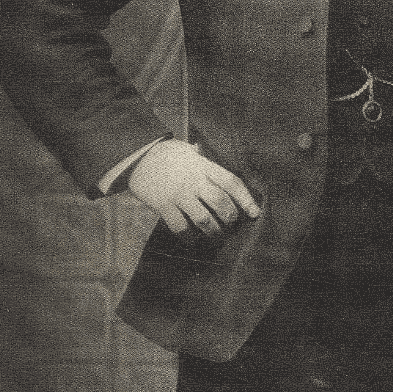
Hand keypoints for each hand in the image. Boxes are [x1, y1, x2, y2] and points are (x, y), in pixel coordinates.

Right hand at [128, 139, 261, 234]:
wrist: (136, 156)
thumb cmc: (167, 154)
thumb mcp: (190, 150)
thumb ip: (206, 160)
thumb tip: (220, 171)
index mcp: (204, 166)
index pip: (232, 182)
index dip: (246, 199)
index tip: (255, 212)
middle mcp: (194, 181)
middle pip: (221, 203)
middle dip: (231, 218)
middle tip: (232, 224)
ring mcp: (178, 194)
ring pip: (204, 219)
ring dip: (214, 232)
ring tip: (217, 236)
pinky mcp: (162, 206)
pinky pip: (180, 227)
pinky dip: (189, 237)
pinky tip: (193, 241)